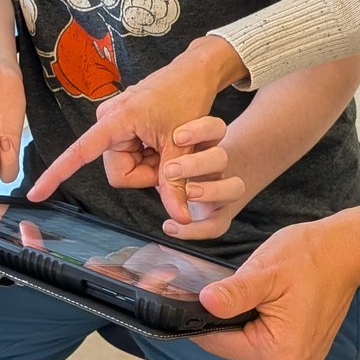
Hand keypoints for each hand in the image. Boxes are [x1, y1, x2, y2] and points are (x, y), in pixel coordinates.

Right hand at [27, 37, 244, 216]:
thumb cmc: (187, 97)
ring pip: (126, 167)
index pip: (80, 152)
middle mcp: (108, 120)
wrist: (195, 72)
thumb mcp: (182, 144)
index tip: (35, 193)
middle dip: (146, 173)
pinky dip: (149, 156)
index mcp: (116, 120)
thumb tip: (181, 219)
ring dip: (150, 164)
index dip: (57, 175)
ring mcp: (115, 123)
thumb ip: (176, 183)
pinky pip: (131, 155)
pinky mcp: (123, 125)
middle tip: (169, 155)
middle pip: (119, 172)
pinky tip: (163, 140)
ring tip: (168, 143)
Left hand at [158, 118, 246, 240]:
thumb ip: (152, 147)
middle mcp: (217, 168)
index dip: (201, 130)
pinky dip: (195, 230)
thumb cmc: (178, 163)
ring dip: (210, 190)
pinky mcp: (219, 215)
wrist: (201, 186)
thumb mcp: (164, 151)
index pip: (215, 129)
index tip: (177, 136)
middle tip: (170, 170)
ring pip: (235, 187)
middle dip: (197, 163)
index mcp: (207, 145)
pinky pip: (217, 225)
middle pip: (222, 158)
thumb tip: (124, 138)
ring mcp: (221, 191)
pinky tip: (170, 226)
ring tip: (186, 193)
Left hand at [190, 205, 359, 359]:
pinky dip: (260, 324)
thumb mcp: (267, 270)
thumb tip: (204, 304)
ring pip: (249, 344)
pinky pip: (267, 343)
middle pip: (235, 346)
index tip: (189, 299)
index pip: (220, 344)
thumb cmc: (311, 256)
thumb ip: (234, 293)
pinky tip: (267, 301)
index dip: (201, 320)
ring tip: (256, 291)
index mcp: (281, 353)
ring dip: (244, 320)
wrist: (345, 250)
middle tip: (235, 286)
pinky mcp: (303, 355)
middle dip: (227, 318)